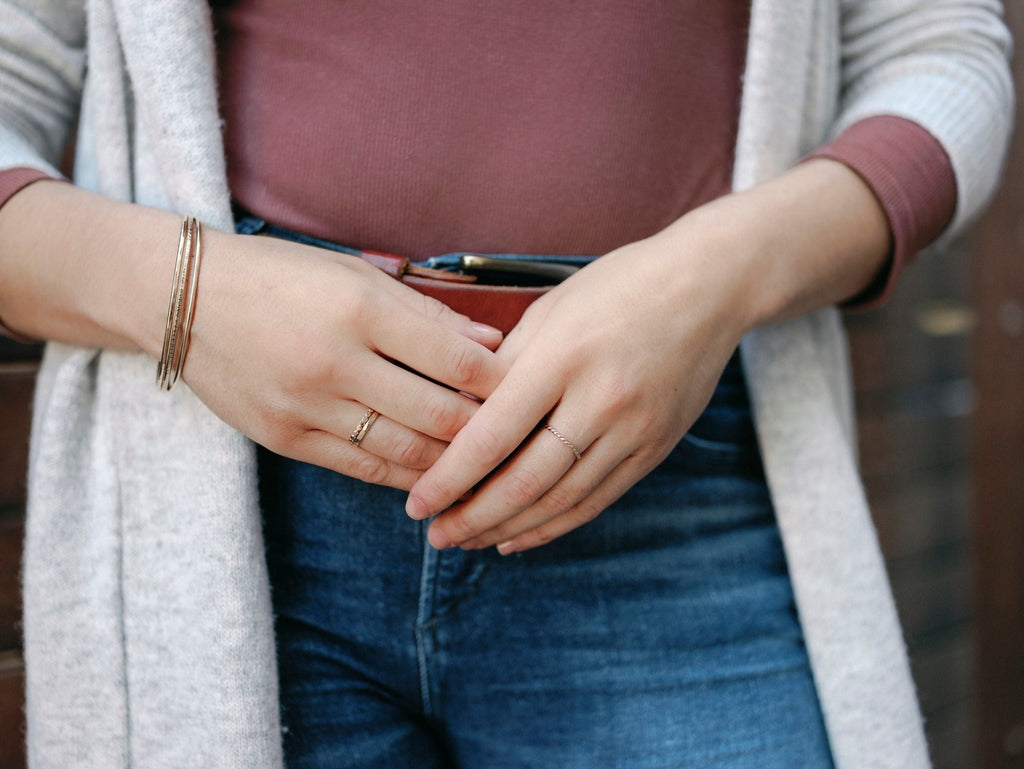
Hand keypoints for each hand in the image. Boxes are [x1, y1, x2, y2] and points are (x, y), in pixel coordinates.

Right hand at [182, 229, 508, 489]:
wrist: (183, 299)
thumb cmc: (281, 276)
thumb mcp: (354, 274)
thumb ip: (426, 314)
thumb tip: (492, 344)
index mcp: (359, 309)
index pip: (456, 361)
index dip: (502, 383)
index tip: (528, 391)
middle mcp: (334, 361)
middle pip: (438, 415)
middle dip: (486, 432)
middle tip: (518, 439)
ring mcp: (306, 406)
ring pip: (403, 452)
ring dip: (451, 462)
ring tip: (483, 464)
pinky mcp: (284, 438)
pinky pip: (361, 466)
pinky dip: (403, 475)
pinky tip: (431, 476)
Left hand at [404, 222, 750, 551]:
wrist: (709, 286)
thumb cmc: (618, 287)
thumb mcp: (550, 311)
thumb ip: (505, 367)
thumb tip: (459, 418)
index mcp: (562, 357)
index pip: (492, 436)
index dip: (449, 479)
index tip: (417, 503)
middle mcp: (600, 399)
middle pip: (524, 481)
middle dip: (472, 517)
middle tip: (436, 535)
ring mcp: (634, 429)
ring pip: (560, 500)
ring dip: (508, 529)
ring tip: (469, 542)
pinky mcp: (655, 447)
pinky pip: (596, 500)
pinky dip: (554, 525)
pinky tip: (519, 537)